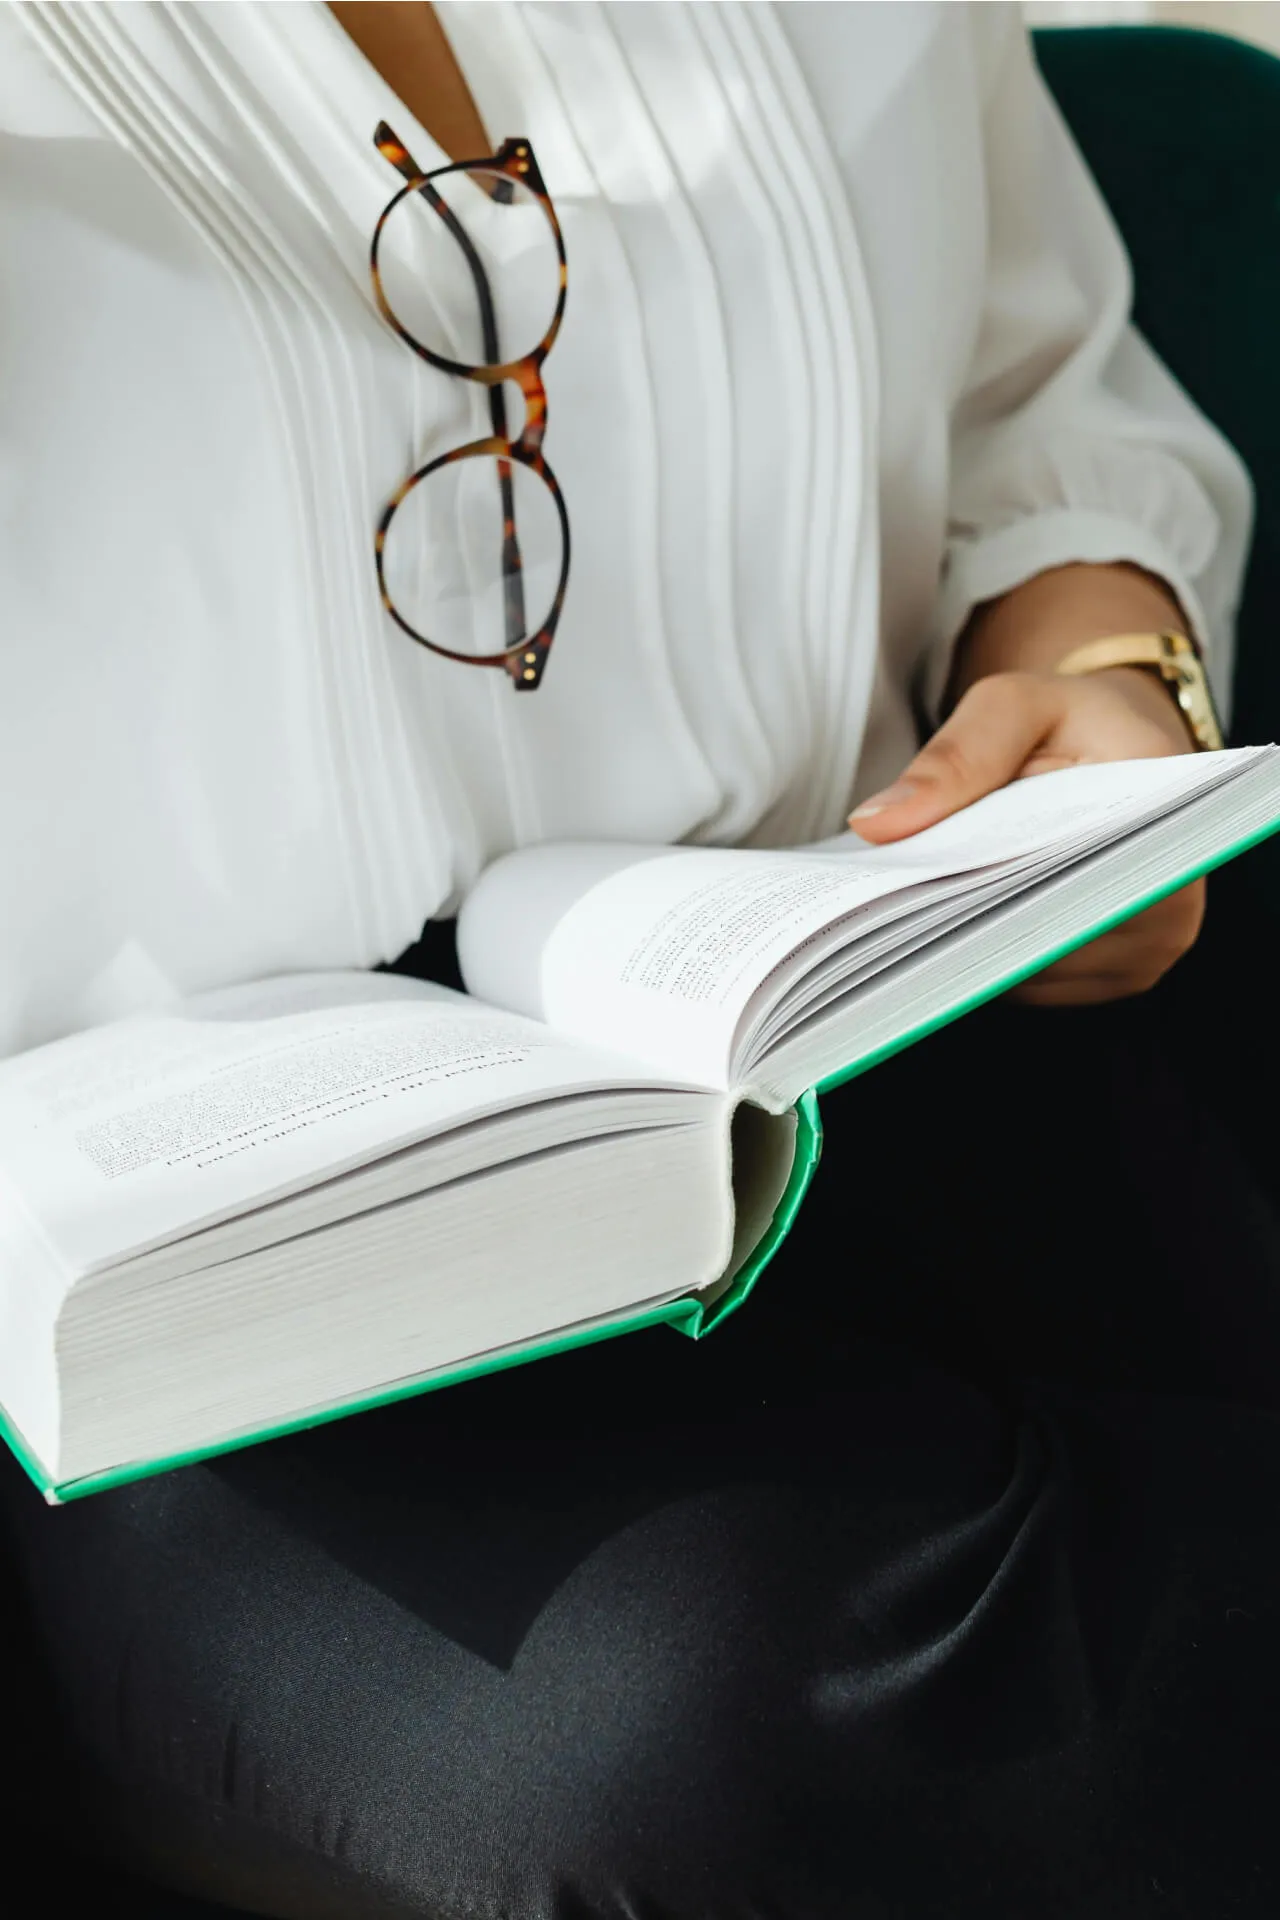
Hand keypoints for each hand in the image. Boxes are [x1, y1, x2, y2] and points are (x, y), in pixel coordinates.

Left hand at [848, 663, 1202, 1004]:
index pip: (1075, 885)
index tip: (919, 886)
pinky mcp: (1110, 978)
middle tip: (891, 900)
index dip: (993, 892)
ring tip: (918, 903)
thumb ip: (956, 757)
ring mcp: (1144, 954)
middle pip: (1050, 943)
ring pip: (1034, 974)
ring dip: (971, 944)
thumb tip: (880, 824)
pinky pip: (1033, 984)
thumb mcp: (1013, 706)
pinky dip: (985, 956)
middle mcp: (1172, 908)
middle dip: (966, 920)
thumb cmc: (1069, 721)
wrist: (1112, 746)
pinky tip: (949, 921)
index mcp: (1170, 826)